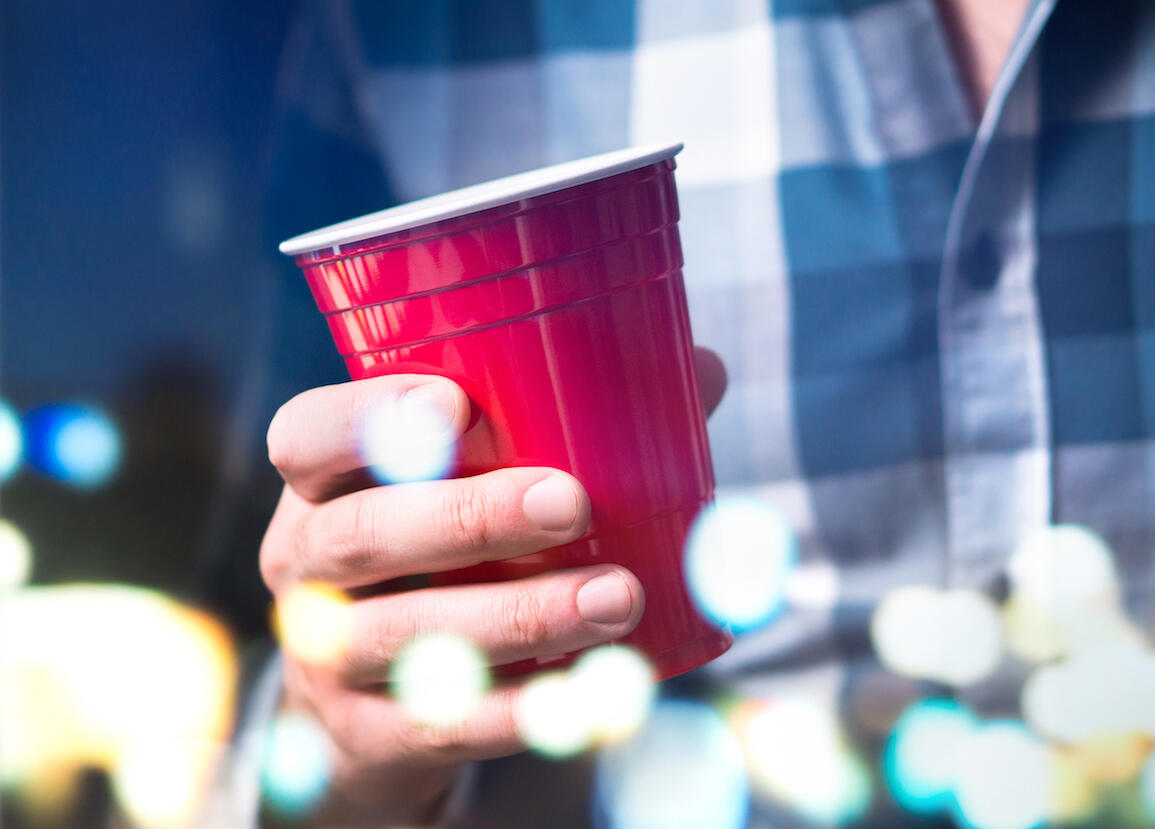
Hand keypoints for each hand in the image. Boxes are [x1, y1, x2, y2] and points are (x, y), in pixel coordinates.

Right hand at [259, 348, 726, 824]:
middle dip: (468, 516)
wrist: (365, 712)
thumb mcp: (461, 491)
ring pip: (407, 635)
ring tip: (617, 598)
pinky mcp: (366, 737)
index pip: (305, 435)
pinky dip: (522, 709)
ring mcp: (326, 658)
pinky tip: (595, 691)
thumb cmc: (437, 562)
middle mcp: (303, 565)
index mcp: (322, 486)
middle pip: (360, 535)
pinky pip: (440, 725)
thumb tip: (701, 372)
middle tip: (570, 504)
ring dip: (518, 616)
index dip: (369, 418)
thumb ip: (561, 429)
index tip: (456, 407)